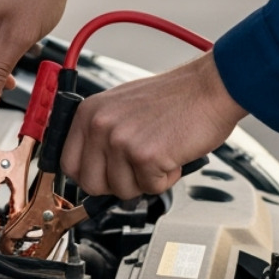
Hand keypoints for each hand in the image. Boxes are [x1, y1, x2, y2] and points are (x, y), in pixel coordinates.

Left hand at [60, 54, 247, 198]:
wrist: (210, 87)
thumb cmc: (175, 97)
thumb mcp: (122, 107)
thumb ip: (103, 134)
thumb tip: (93, 168)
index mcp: (89, 112)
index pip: (68, 163)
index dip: (88, 176)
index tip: (101, 178)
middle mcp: (100, 125)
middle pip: (90, 184)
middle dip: (116, 184)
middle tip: (137, 168)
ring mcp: (121, 141)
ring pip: (121, 190)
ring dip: (145, 180)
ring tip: (160, 154)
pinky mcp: (146, 156)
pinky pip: (150, 188)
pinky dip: (166, 178)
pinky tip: (173, 154)